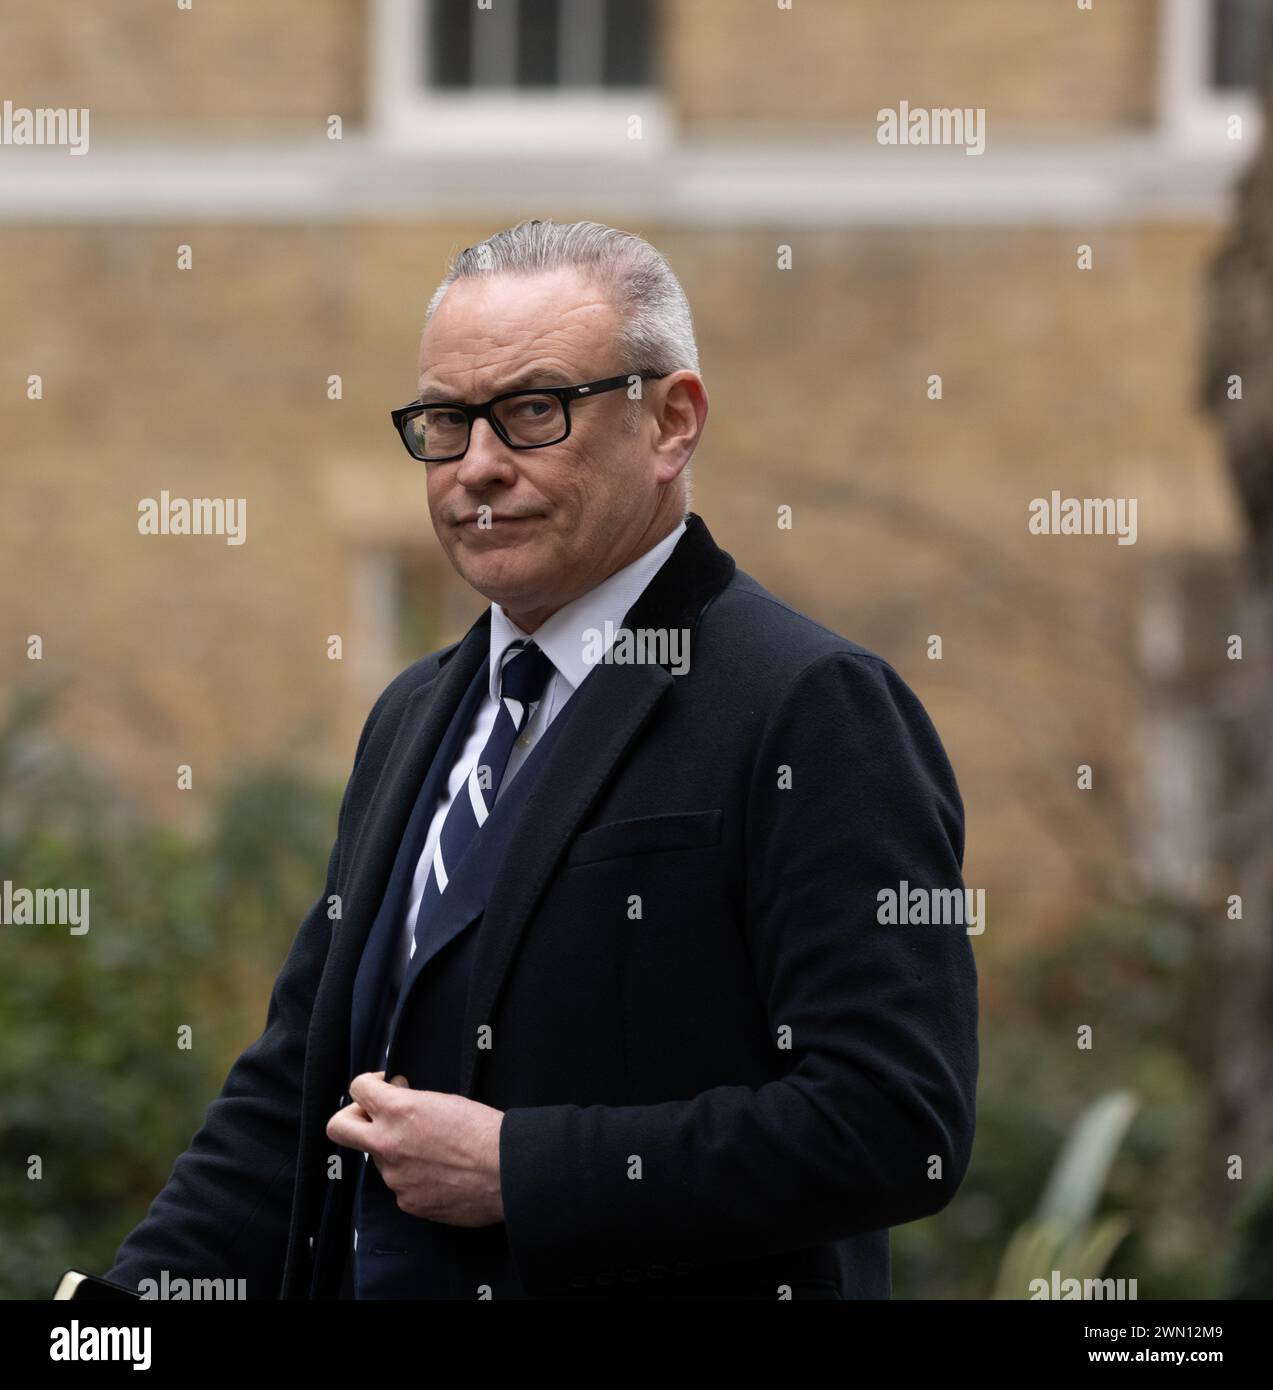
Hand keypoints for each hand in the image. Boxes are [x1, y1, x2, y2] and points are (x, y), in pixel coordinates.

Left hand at [326, 1072, 504, 1225]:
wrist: (507, 1172)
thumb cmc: (483, 1130)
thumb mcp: (444, 1101)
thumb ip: (410, 1101)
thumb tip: (396, 1096)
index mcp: (399, 1111)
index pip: (357, 1089)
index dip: (369, 1084)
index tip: (384, 1087)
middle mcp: (388, 1144)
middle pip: (338, 1128)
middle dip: (351, 1118)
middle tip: (376, 1116)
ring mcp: (395, 1177)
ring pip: (380, 1158)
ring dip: (396, 1150)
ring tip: (434, 1149)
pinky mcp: (407, 1202)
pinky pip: (401, 1184)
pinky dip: (414, 1175)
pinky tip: (442, 1172)